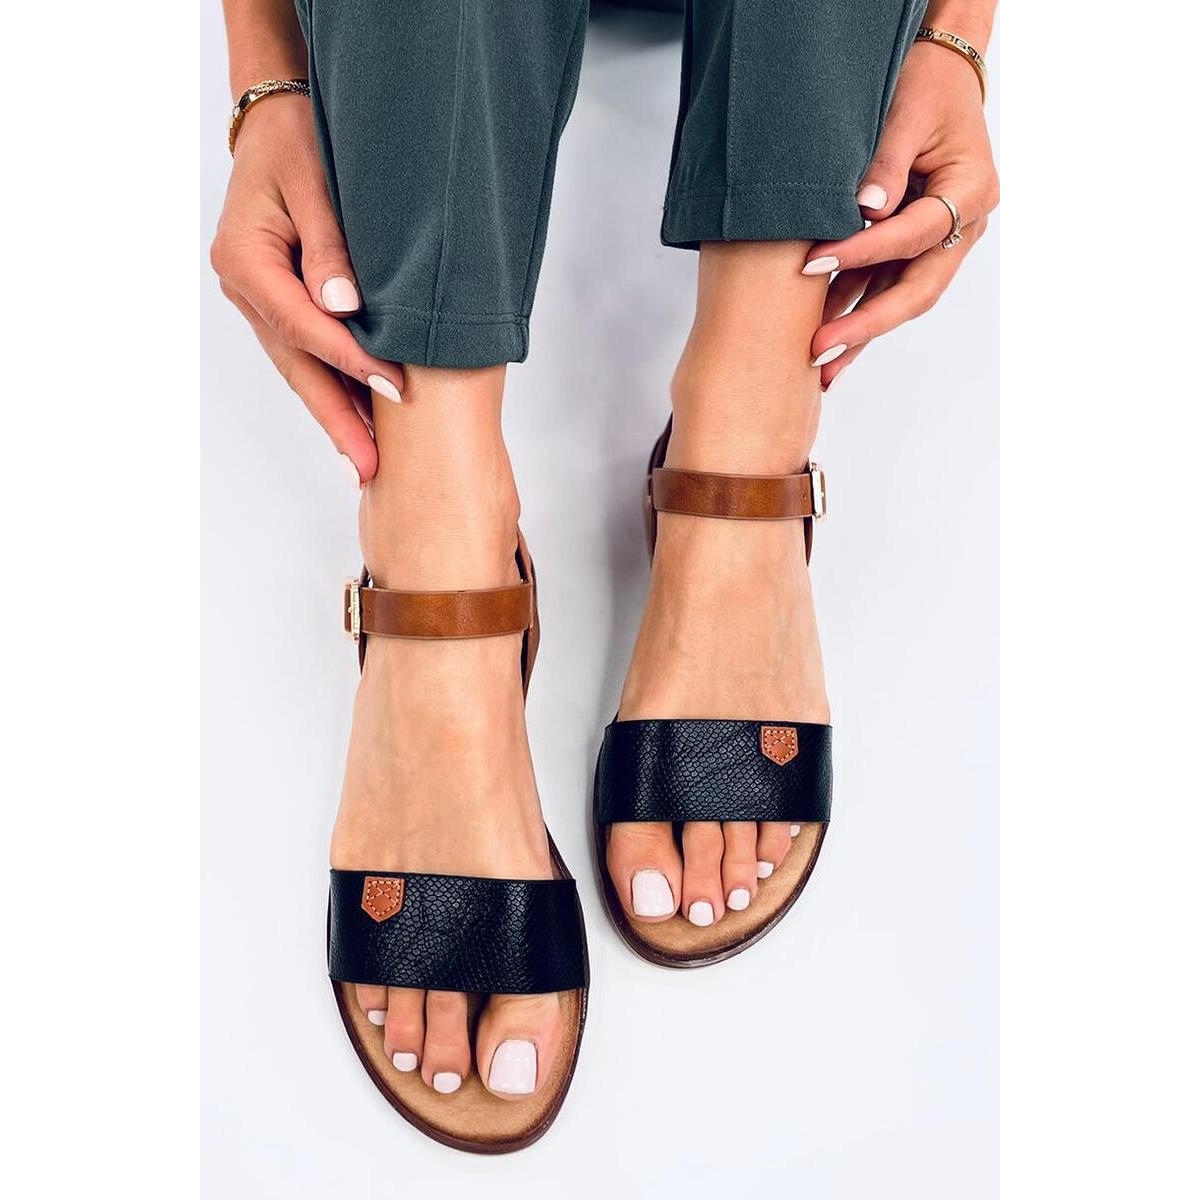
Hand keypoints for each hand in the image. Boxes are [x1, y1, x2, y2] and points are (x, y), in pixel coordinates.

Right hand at [210, 95, 402, 484]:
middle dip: (337, 419)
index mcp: (246, 261)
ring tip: (368, 461)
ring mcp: (258, 302)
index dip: (349, 360)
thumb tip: (342, 305)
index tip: (392, 389)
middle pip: (296, 366)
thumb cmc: (300, 143)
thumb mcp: (316, 183)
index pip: (303, 325)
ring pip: (300, 369)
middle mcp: (245, 289)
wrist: (279, 125)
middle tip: (369, 467)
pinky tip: (362, 420)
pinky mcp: (278, 306)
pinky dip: (335, 387)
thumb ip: (330, 244)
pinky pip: (307, 355)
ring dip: (336, 414)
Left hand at [803, 41, 999, 389]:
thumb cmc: (926, 86)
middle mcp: (965, 226)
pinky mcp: (916, 250)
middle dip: (866, 323)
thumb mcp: (905, 113)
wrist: (940, 80)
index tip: (814, 264)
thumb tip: (865, 210)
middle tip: (820, 349)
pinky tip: (827, 342)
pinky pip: (885, 288)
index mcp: (972, 192)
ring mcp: (942, 244)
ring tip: (819, 367)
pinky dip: (855, 312)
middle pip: (917, 289)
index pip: (914, 234)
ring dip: (858, 332)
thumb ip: (886, 162)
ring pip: (900, 299)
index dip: (863, 252)